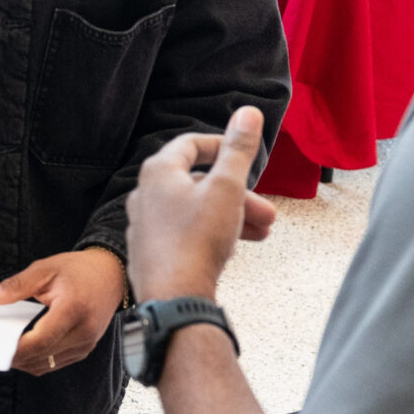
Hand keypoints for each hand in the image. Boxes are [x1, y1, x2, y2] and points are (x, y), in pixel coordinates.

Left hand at [0, 247, 126, 376]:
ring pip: (47, 365)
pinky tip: (23, 349)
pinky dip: (36, 360)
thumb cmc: (79, 270)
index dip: (17, 348)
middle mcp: (84, 331)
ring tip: (3, 349)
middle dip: (15, 357)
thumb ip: (17, 285)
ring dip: (24, 361)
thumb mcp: (45, 269)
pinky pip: (55, 363)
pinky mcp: (84, 349)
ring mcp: (86, 344)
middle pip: (42, 356)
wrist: (111, 275)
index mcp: (74, 308)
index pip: (42, 340)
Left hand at [127, 107, 277, 303]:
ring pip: (195, 212)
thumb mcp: (227, 188)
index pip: (191, 144)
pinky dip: (211, 235)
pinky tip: (232, 250)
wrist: (174, 299)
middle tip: (268, 211)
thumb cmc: (197, 241)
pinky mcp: (150, 253)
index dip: (222, 146)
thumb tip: (248, 113)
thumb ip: (239, 150)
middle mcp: (145, 195)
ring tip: (262, 232)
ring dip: (231, 217)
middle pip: (199, 184)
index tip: (244, 155)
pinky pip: (185, 235)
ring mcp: (145, 226)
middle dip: (239, 195)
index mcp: (158, 172)